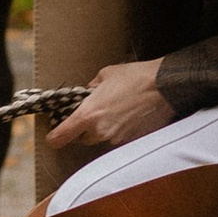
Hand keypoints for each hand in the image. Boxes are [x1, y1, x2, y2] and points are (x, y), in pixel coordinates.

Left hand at [43, 59, 174, 161]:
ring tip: (117, 112)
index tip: (52, 138)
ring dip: (105, 130)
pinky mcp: (133, 142)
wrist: (165, 86)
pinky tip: (130, 117)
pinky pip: (120, 140)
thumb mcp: (106, 75)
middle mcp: (101, 131)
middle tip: (95, 114)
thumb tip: (88, 93)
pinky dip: (121, 131)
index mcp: (89, 114)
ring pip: (103, 140)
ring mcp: (117, 139)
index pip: (63, 135)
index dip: (55, 138)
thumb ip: (92, 87)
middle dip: (85, 129)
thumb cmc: (136, 77)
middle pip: (83, 139)